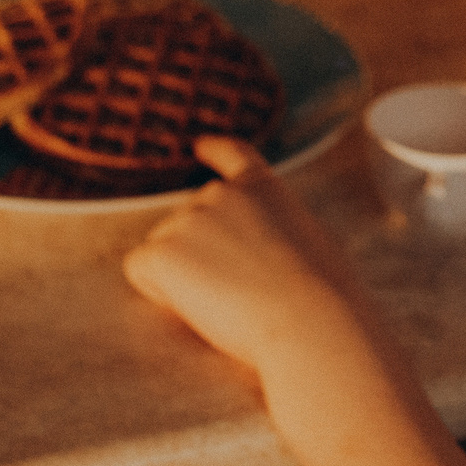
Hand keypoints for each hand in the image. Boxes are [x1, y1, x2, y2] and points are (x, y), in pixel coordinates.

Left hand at [123, 136, 374, 377]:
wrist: (309, 320)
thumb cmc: (324, 296)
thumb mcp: (312, 240)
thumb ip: (278, 229)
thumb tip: (268, 246)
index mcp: (262, 188)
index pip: (233, 154)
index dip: (214, 150)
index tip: (200, 146)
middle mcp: (219, 194)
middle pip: (188, 221)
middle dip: (199, 253)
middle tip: (236, 291)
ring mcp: (188, 219)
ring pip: (165, 249)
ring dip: (183, 275)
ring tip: (226, 302)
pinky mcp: (164, 252)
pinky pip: (142, 270)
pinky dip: (159, 290)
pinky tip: (195, 305)